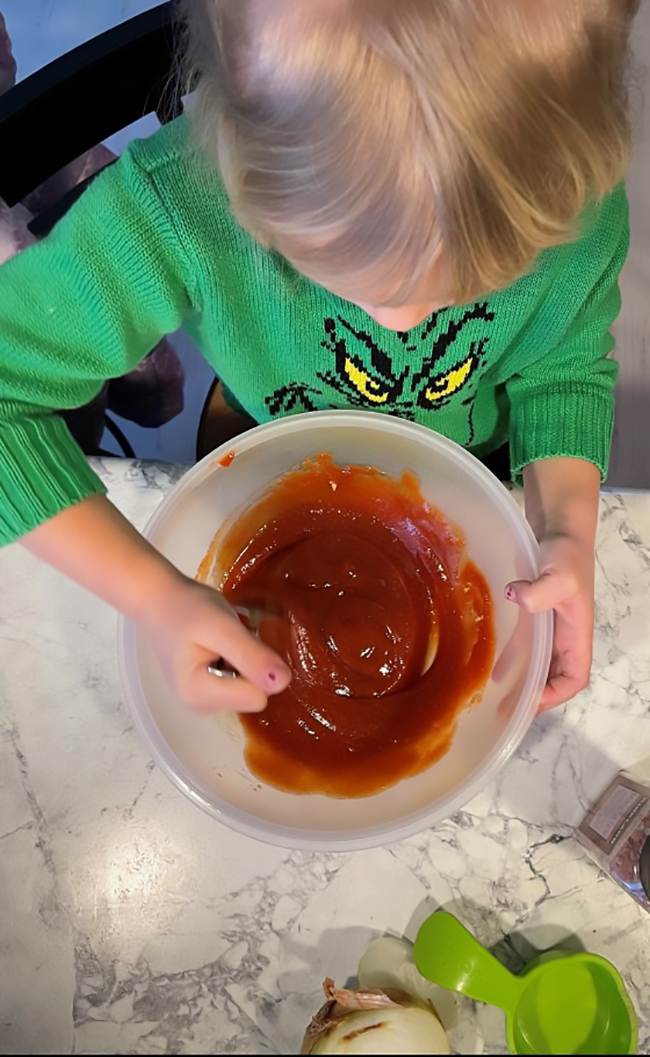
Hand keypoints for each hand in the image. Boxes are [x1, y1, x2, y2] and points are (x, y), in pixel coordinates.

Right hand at [23, 495, 290, 713]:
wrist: (160, 599)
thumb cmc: (187, 608)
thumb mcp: (221, 626)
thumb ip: (250, 655)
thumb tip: (283, 682)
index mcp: (200, 696)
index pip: (257, 696)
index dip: (254, 665)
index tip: (235, 641)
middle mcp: (203, 707)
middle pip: (255, 693)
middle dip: (250, 663)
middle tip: (229, 637)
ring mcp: (206, 701)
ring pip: (251, 686)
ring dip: (245, 659)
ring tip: (223, 639)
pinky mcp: (211, 691)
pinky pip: (243, 680)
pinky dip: (239, 660)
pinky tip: (221, 644)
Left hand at [515, 457, 600, 711]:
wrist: (559, 521)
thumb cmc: (566, 552)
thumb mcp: (558, 574)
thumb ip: (540, 592)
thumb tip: (516, 598)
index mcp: (576, 633)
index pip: (574, 678)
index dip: (554, 696)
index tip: (526, 704)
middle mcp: (564, 633)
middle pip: (553, 676)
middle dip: (532, 696)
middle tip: (503, 712)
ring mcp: (548, 622)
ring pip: (536, 661)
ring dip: (519, 679)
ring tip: (492, 698)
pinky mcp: (532, 609)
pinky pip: (522, 641)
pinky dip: (509, 655)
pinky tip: (489, 663)